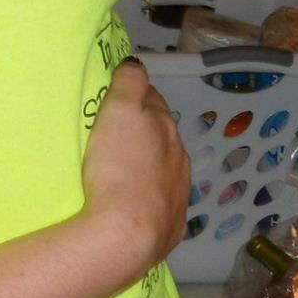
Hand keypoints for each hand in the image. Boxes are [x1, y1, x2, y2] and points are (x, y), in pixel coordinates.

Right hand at [82, 59, 189, 279]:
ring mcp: (179, 193)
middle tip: (119, 134)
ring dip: (152, 164)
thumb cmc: (118, 167)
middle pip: (163, 133)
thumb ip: (129, 82)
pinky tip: (139, 204)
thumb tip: (137, 63)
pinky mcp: (172, 226)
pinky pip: (163, 203)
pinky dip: (153, 197)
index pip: (153, 100)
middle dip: (146, 129)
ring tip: (127, 169)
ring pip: (167, 168)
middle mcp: (180, 157)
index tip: (118, 98)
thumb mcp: (118, 111)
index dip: (136, 94)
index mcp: (166, 128)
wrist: (127, 234)